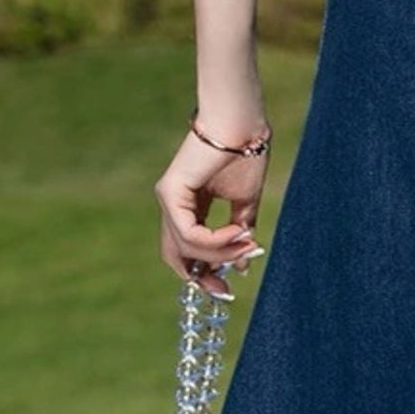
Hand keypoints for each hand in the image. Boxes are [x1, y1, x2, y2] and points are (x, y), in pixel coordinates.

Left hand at [153, 119, 269, 298]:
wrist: (243, 125)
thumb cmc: (246, 155)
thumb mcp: (245, 206)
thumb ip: (239, 235)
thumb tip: (242, 266)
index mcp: (188, 206)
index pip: (185, 250)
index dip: (205, 271)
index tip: (228, 287)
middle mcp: (172, 204)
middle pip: (176, 256)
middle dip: (202, 275)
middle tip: (226, 288)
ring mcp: (168, 198)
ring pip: (186, 248)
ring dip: (220, 253)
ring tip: (247, 242)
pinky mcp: (170, 192)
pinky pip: (189, 234)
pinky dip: (215, 240)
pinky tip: (237, 230)